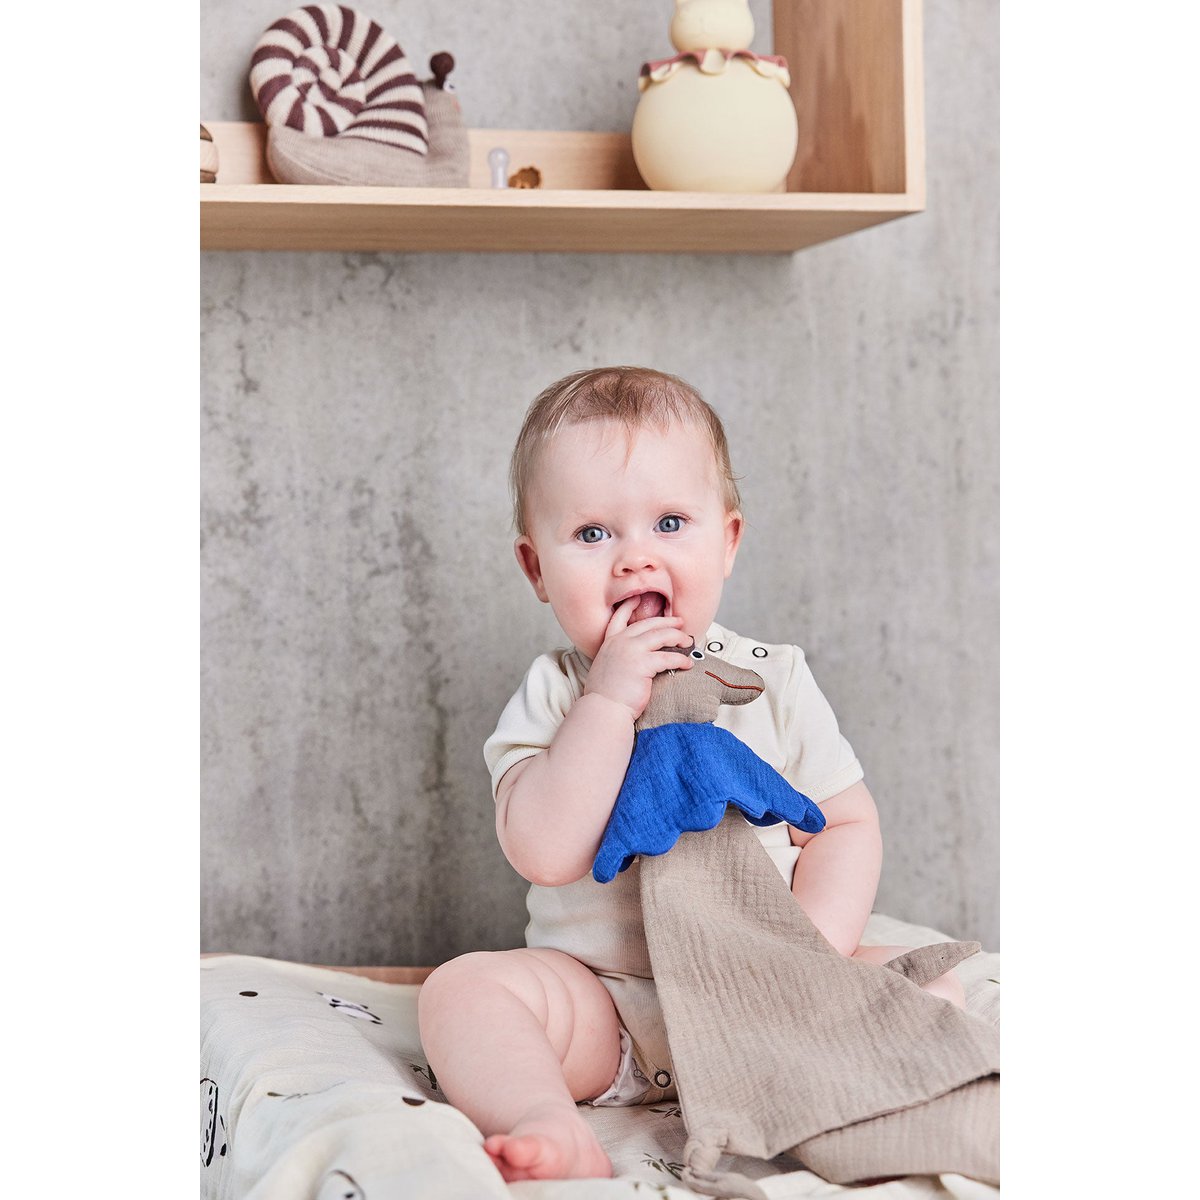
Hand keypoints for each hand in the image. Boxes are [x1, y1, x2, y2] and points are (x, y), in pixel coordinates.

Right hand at [583, 599, 692, 720]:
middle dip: (666, 621)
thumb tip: (632, 659)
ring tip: (687, 641)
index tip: (638, 599)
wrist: (604, 709)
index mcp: (609, 643)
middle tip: (679, 622)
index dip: (629, 607)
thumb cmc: (606, 695)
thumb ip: (616, 658)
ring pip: (661, 636)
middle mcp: (619, 643)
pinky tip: (687, 663)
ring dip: (678, 637)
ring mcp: (631, 651)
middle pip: (648, 624)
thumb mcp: (606, 668)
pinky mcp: (642, 664)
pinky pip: (668, 657)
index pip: (618, 618)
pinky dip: (681, 660)